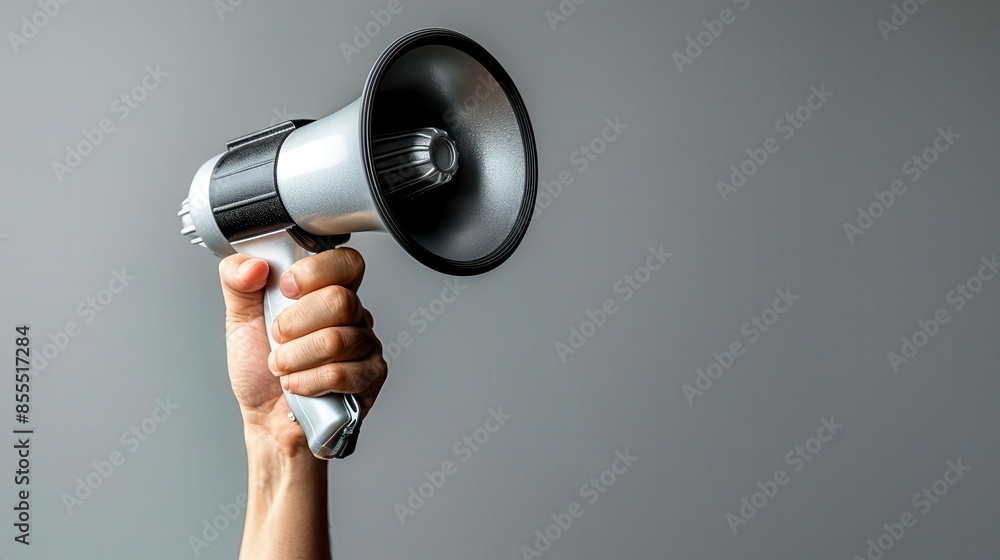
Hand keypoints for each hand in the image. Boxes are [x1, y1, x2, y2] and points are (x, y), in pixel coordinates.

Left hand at [218, 247, 387, 455]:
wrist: (267, 419)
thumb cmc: (259, 370)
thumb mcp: (239, 320)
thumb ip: (237, 281)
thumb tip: (252, 264)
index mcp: (327, 291)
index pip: (345, 262)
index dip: (315, 272)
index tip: (285, 288)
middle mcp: (353, 314)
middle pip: (339, 301)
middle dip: (293, 325)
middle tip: (276, 339)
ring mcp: (366, 345)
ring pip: (335, 341)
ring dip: (294, 359)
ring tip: (282, 368)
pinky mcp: (370, 377)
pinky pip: (340, 374)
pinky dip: (307, 382)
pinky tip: (298, 386)